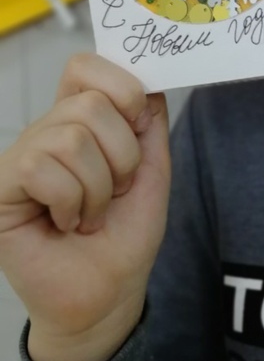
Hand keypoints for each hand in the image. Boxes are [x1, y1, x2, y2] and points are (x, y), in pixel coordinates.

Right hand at [0, 54, 170, 360]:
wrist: (108, 294)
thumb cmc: (125, 235)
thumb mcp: (152, 169)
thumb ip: (147, 120)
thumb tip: (145, 79)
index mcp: (81, 119)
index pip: (85, 66)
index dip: (120, 87)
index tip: (137, 126)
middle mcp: (47, 131)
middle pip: (91, 103)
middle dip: (122, 156)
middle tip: (115, 192)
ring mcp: (21, 157)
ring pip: (71, 137)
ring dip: (98, 187)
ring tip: (90, 214)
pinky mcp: (2, 187)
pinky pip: (42, 167)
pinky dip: (70, 201)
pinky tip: (66, 223)